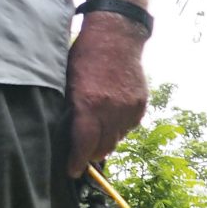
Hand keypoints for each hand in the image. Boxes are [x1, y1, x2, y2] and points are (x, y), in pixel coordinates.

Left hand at [64, 11, 148, 176]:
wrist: (117, 36)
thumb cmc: (85, 55)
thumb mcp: (68, 81)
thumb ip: (70, 109)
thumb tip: (66, 135)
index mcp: (89, 104)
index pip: (83, 145)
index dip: (77, 162)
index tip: (72, 171)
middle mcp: (112, 110)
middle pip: (102, 148)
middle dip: (90, 154)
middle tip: (81, 153)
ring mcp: (129, 108)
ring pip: (117, 139)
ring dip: (105, 140)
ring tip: (96, 131)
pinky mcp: (141, 105)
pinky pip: (128, 127)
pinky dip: (119, 127)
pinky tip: (110, 115)